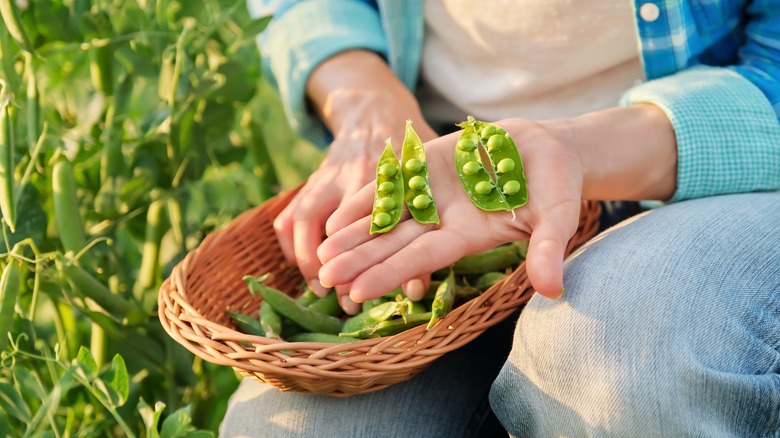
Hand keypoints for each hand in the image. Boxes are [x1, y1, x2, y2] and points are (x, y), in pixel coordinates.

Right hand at [273, 51, 436, 313]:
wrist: (373, 114)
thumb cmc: (411, 152)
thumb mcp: (425, 179)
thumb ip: (423, 228)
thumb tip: (416, 287)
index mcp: (378, 171)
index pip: (365, 221)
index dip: (365, 261)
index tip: (368, 293)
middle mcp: (344, 174)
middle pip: (323, 223)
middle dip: (327, 265)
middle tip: (343, 299)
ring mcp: (321, 178)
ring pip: (300, 220)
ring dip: (306, 259)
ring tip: (322, 288)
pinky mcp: (308, 184)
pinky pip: (288, 217)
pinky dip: (292, 246)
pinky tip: (306, 268)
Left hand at [317, 118, 584, 300]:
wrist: (545, 151)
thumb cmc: (556, 187)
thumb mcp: (556, 217)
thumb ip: (546, 249)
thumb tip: (552, 290)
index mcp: (467, 236)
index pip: (421, 259)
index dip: (389, 273)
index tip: (356, 292)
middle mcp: (442, 220)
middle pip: (393, 244)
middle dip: (359, 261)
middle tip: (323, 279)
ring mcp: (431, 194)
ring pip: (385, 218)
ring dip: (352, 236)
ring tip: (319, 254)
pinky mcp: (425, 166)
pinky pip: (389, 184)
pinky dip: (363, 199)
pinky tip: (334, 217)